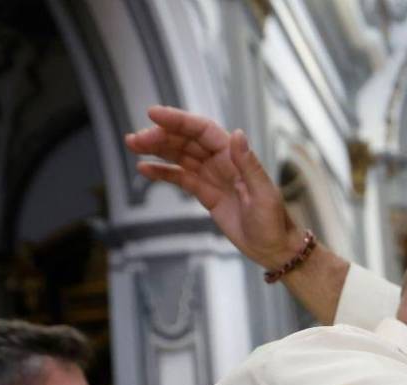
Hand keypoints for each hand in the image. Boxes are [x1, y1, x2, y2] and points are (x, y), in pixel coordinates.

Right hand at [125, 106, 301, 269]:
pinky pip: (181, 178)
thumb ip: (249, 165)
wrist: (274, 249)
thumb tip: (237, 135)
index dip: (178, 120)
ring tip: (132, 145)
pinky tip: (144, 168)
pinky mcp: (206, 194)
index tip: (153, 114)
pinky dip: (163, 172)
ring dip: (156, 149)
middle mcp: (222, 162)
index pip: (202, 130)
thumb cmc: (274, 222)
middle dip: (160, 136)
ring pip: (180, 156)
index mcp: (235, 157)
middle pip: (186, 140)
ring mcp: (213, 176)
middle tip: (134, 139)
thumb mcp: (263, 195)